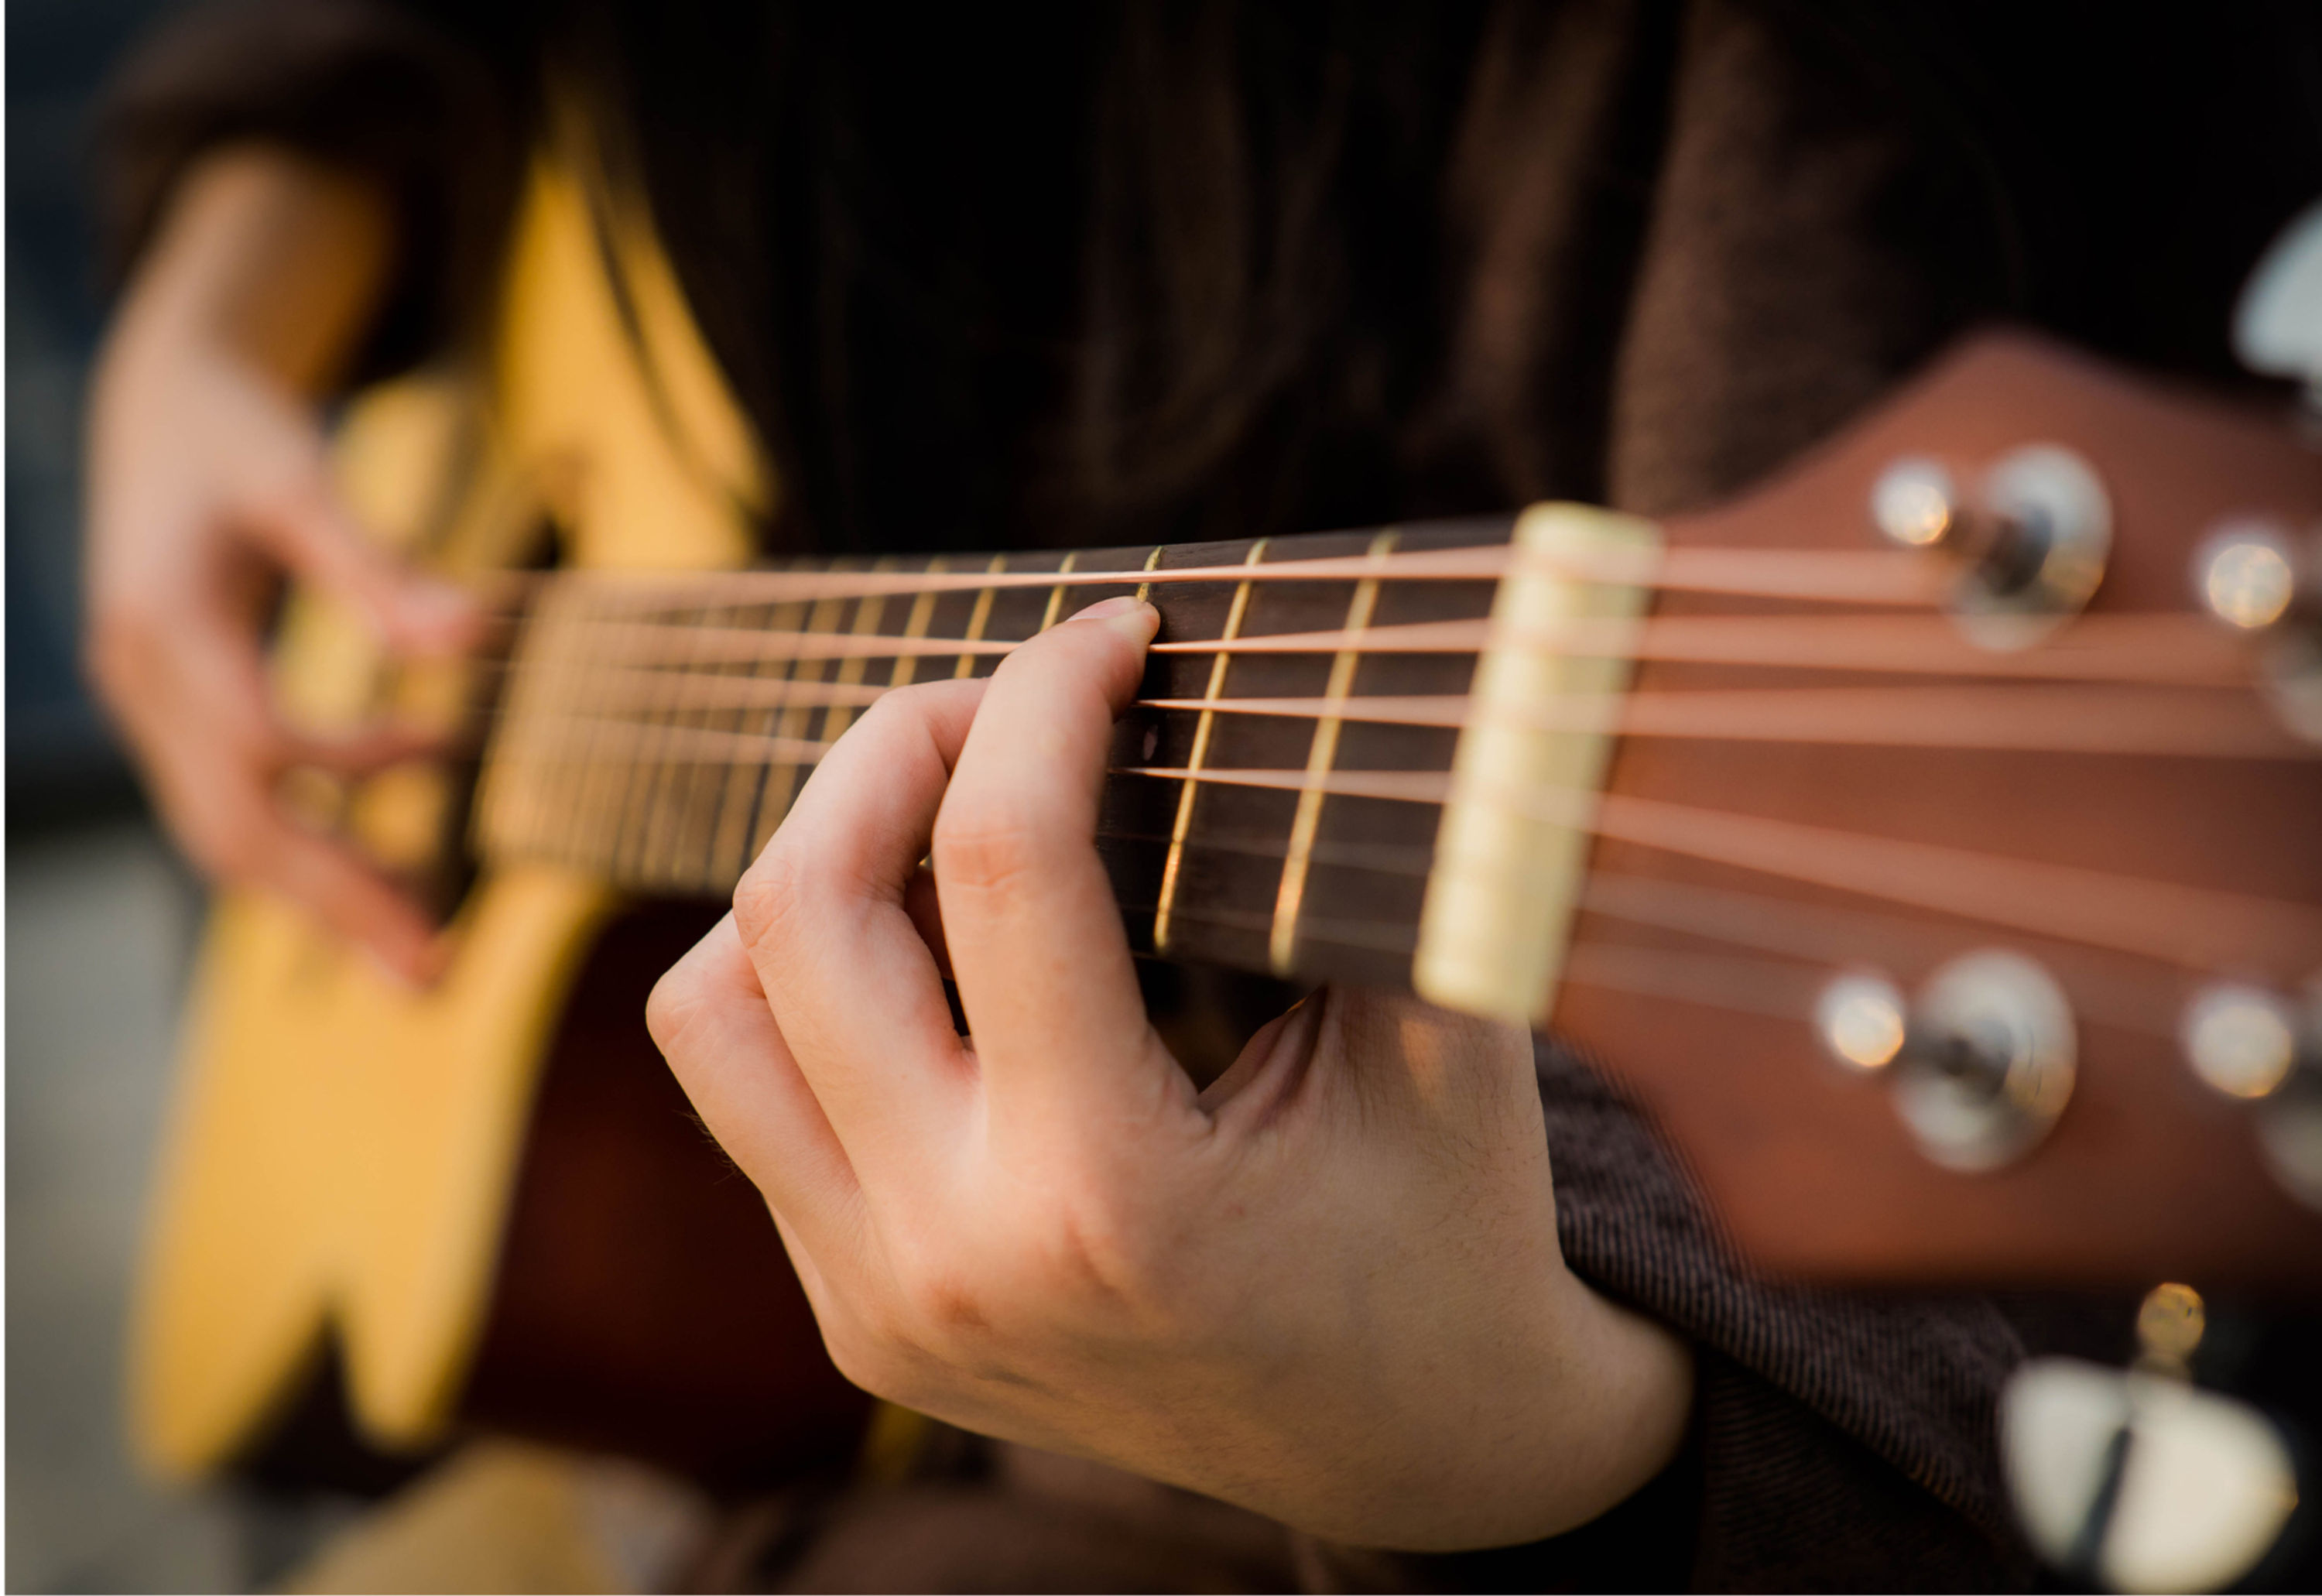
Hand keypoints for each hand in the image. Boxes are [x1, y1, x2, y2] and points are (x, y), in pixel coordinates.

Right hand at [83, 150, 477, 982]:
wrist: (157, 405)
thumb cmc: (233, 429)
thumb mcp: (299, 475)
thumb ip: (375, 563)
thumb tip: (471, 637)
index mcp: (165, 622)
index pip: (253, 739)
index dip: (347, 769)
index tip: (444, 760)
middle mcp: (141, 684)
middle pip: (234, 826)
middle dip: (335, 901)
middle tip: (437, 969)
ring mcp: (148, 712)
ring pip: (228, 837)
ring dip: (325, 898)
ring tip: (425, 950)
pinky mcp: (174, 720)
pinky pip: (235, 811)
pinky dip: (312, 846)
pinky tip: (392, 858)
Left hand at [649, 597, 1692, 1549]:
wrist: (1419, 1453)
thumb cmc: (1452, 1235)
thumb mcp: (1448, 1044)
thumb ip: (1367, 864)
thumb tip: (1294, 672)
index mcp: (1107, 1195)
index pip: (1003, 860)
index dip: (1047, 693)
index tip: (1112, 631)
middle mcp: (950, 1259)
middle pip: (799, 912)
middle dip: (893, 744)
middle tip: (1007, 700)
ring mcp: (880, 1302)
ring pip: (711, 1012)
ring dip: (808, 873)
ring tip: (938, 823)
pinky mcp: (856, 1320)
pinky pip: (751, 1103)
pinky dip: (815, 991)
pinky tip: (940, 957)